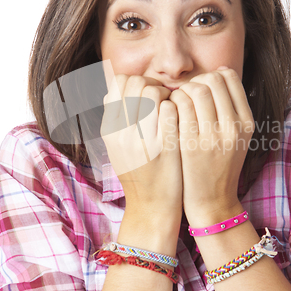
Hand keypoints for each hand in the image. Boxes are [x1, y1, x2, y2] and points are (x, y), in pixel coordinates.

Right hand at [101, 74, 182, 228]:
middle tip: (164, 98)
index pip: (118, 82)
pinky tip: (181, 119)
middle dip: (153, 84)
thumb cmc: (139, 174)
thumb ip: (117, 118)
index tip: (148, 93)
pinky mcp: (164, 146)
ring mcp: (141, 139)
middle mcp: (121, 132)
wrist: (151, 208)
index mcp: (109, 129)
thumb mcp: (117, 147)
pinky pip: (170, 109)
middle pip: (136, 82)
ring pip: (152, 91)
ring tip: (173, 108)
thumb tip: (116, 88)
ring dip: (167, 94)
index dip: (136, 81)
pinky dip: (177, 107)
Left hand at [169, 67, 253, 224]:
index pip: (230, 78)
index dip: (212, 75)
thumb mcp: (236, 136)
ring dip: (182, 90)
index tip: (202, 86)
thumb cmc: (220, 165)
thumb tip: (220, 71)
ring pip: (196, 90)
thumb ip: (231, 107)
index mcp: (246, 121)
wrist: (212, 200)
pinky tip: (169, 112)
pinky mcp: (191, 144)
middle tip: (186, 94)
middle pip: (213, 80)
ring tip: (177, 102)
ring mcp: (213, 135)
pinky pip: (180, 107)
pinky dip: (172, 103)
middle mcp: (233, 126)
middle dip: (196, 81)